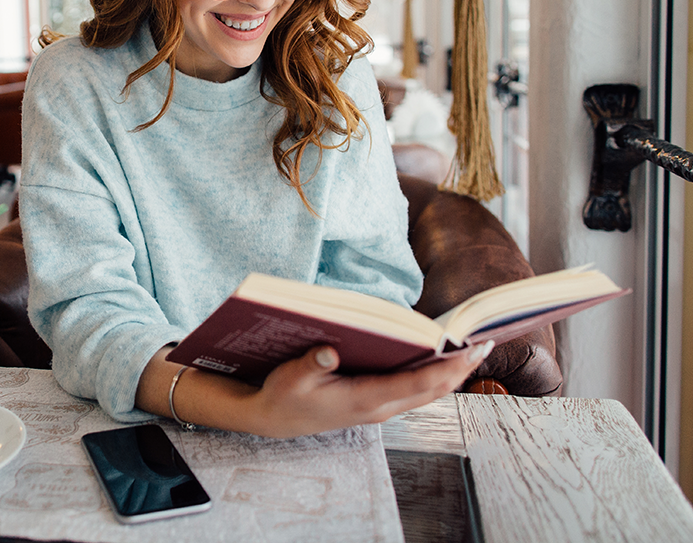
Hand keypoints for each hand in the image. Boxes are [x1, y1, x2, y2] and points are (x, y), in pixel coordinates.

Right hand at [242, 342, 490, 437]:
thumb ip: (311, 364)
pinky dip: (434, 375)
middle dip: (461, 368)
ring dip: (452, 372)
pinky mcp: (376, 402)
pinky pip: (415, 390)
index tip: (472, 350)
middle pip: (432, 390)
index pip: (417, 383)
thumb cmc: (284, 395)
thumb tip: (329, 351)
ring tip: (473, 347)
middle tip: (487, 342)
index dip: (448, 367)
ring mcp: (380, 407)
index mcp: (364, 399)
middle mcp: (379, 406)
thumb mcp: (291, 377)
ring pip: (427, 392)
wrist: (274, 419)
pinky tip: (440, 356)